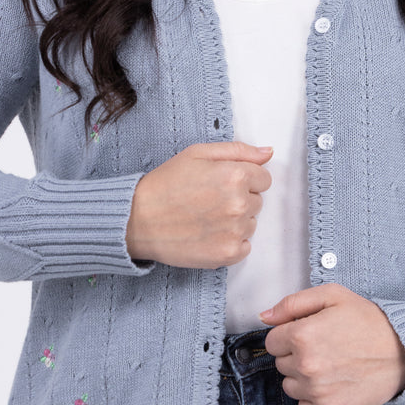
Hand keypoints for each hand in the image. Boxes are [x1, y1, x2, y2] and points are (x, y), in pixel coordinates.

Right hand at [125, 141, 272, 268]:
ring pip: (251, 224)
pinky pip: (245, 246)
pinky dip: (230, 242)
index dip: (243, 179)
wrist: (137, 220)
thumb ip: (238, 151)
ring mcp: (235, 231)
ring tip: (204, 217)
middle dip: (239, 199)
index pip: (264, 178)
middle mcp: (239, 204)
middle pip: (258, 201)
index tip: (222, 184)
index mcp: (235, 175)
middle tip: (208, 200)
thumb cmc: (165, 185)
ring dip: (235, 222)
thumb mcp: (198, 154)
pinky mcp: (228, 254)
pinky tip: (208, 234)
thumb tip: (268, 152)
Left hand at [258, 283, 404, 404]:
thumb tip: (265, 316)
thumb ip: (293, 303)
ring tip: (330, 364)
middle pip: (280, 363)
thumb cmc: (369, 321)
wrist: (404, 351)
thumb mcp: (333, 296)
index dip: (289, 335)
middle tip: (325, 347)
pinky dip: (314, 396)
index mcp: (302, 335)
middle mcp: (306, 366)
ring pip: (290, 386)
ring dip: (303, 377)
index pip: (272, 341)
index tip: (309, 333)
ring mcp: (317, 390)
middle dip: (296, 354)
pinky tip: (334, 381)